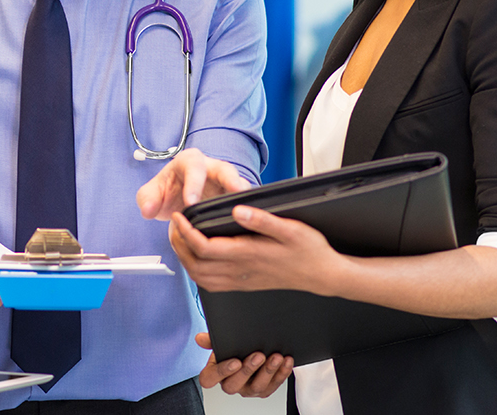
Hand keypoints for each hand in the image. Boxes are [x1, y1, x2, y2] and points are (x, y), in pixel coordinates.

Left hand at [136, 148, 252, 220]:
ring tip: (249, 209)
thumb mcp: (151, 194)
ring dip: (244, 196)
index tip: (190, 202)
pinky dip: (247, 210)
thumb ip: (147, 199)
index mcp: (189, 161)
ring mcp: (226, 182)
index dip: (193, 184)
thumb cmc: (167, 191)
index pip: (194, 168)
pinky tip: (249, 222)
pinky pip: (243, 201)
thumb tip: (148, 209)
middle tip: (236, 191)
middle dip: (231, 179)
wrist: (176, 199)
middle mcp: (211, 168)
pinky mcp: (233, 197)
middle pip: (225, 169)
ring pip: (239, 184)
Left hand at [169, 206, 344, 293]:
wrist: (323, 276)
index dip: (186, 232)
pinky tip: (197, 257)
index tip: (179, 216)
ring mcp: (241, 281)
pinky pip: (211, 284)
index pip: (204, 247)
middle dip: (178, 245)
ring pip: (200, 277)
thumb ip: (263, 219)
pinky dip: (196, 271)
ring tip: (180, 238)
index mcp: (248, 254)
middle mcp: (240, 271)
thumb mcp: (291, 228)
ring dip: (184, 258)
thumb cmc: (310, 250)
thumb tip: (238, 210)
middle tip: (173, 225)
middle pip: (195, 265)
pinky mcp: (243, 285)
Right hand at [194, 332, 291, 397]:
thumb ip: (210, 340)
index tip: (235, 361)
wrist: (251, 350)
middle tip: (259, 356)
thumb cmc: (232, 349)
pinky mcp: (264, 390)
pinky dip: (281, 373)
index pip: (210, 379)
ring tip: (275, 357)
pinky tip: (286, 361)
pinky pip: (274, 385)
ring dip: (268, 371)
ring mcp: (248, 389)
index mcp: (215, 374)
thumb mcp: (220, 342)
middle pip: (235, 384)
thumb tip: (200, 338)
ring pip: (257, 386)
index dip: (222, 372)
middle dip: (248, 370)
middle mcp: (230, 385)